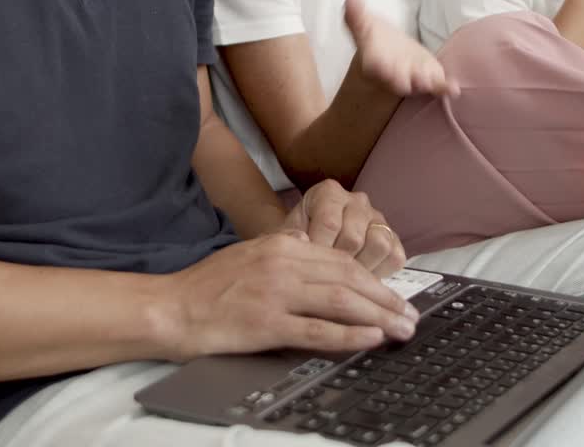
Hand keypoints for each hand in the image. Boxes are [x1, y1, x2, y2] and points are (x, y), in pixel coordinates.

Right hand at [159, 232, 418, 361]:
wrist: (172, 307)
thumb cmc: (208, 284)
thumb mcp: (250, 252)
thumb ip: (284, 250)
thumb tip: (311, 245)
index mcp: (283, 246)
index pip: (341, 261)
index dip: (374, 280)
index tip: (395, 295)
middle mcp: (284, 265)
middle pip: (349, 279)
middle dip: (386, 299)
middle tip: (411, 315)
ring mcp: (276, 294)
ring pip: (341, 302)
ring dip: (378, 316)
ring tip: (401, 329)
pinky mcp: (267, 324)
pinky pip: (317, 329)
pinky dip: (349, 334)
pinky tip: (370, 338)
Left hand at [282, 179, 406, 277]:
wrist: (306, 249)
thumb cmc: (295, 244)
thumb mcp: (284, 240)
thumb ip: (290, 241)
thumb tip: (302, 244)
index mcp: (328, 193)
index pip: (329, 224)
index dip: (319, 251)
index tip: (308, 265)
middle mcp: (356, 200)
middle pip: (354, 238)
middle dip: (338, 263)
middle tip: (325, 275)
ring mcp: (377, 218)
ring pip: (379, 245)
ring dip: (361, 268)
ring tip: (344, 277)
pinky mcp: (393, 237)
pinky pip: (395, 257)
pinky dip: (380, 272)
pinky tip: (361, 277)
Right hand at [345, 0, 457, 97]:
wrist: (388, 58)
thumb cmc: (375, 42)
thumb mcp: (364, 27)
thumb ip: (357, 15)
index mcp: (374, 64)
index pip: (374, 67)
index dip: (378, 67)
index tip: (377, 66)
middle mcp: (394, 76)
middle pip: (397, 79)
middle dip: (401, 79)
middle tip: (407, 80)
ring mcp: (413, 79)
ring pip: (418, 84)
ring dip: (425, 83)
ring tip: (430, 82)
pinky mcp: (430, 79)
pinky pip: (437, 85)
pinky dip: (444, 87)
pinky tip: (453, 88)